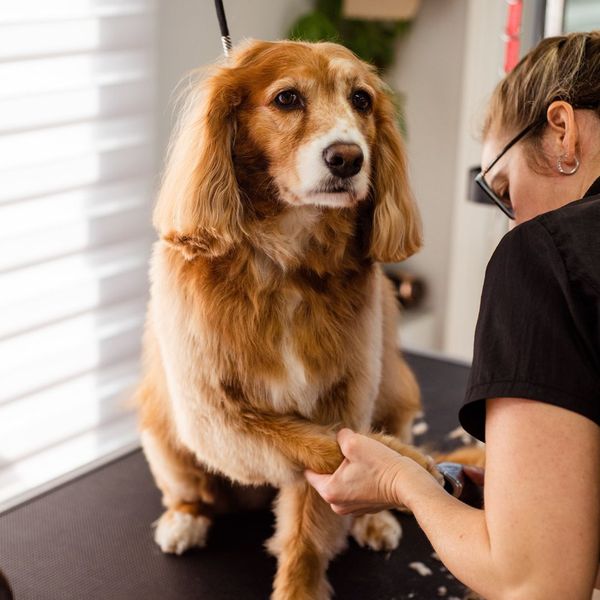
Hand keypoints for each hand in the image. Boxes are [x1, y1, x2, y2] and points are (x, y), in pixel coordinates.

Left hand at [305, 428, 419, 515]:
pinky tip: (370, 468)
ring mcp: (353, 510)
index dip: (316, 457)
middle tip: (346, 450)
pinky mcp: (367, 508)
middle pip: (327, 478)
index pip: (310, 473)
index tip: (324, 447)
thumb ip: (340, 437)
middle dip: (334, 464)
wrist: (409, 484)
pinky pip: (355, 490)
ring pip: (342, 483)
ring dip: (348, 471)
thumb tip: (339, 437)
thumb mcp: (354, 442)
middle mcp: (338, 506)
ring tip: (361, 459)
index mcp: (329, 492)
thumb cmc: (381, 464)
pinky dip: (359, 479)